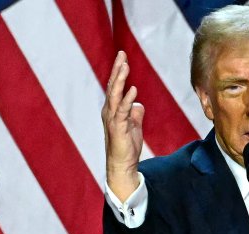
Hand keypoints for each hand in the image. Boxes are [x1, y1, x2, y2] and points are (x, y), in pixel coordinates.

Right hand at [102, 50, 144, 200]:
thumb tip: (138, 103)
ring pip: (115, 96)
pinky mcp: (118, 128)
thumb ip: (135, 113)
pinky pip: (123, 111)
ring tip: (125, 66)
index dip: (118, 71)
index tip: (123, 57)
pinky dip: (128, 99)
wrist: (122, 165)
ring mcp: (112, 119)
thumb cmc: (126, 146)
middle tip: (122, 54)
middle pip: (113, 87)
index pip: (114, 87)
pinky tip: (133, 89)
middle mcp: (109, 112)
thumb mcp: (133, 125)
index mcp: (112, 110)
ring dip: (120, 80)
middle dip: (117, 70)